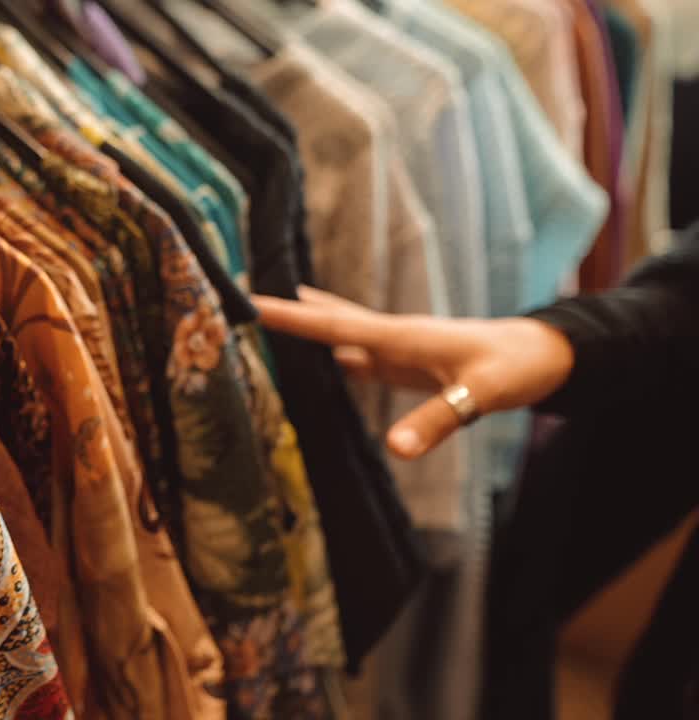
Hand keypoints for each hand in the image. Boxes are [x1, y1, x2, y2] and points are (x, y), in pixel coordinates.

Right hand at [253, 287, 574, 459]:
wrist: (548, 354)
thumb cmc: (517, 367)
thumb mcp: (478, 395)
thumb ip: (435, 421)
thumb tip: (394, 450)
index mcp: (399, 337)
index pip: (332, 326)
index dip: (289, 317)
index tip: (249, 302)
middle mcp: (392, 338)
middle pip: (330, 323)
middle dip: (290, 312)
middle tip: (246, 296)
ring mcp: (400, 350)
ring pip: (343, 335)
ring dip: (310, 328)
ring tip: (272, 316)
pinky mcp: (410, 365)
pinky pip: (361, 355)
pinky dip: (337, 352)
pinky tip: (328, 357)